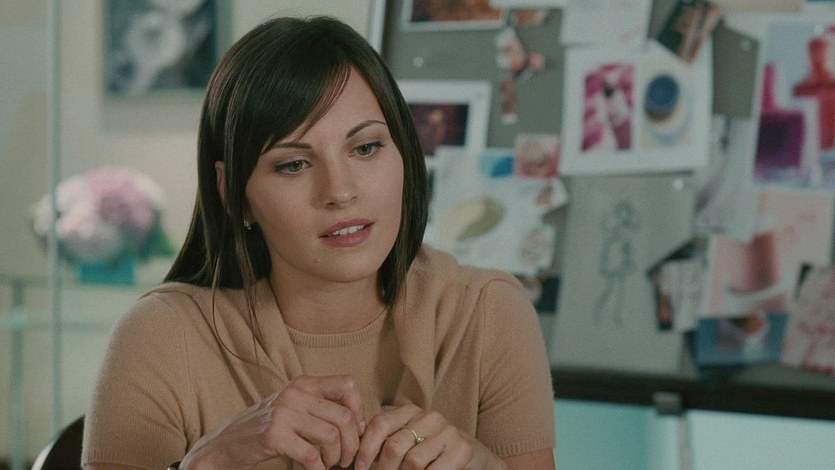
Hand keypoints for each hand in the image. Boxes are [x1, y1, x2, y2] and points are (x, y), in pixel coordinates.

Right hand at [180, 375, 365, 469]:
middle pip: (344, 416)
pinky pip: (311, 454)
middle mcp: (295, 393)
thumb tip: (362, 423)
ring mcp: (283, 413)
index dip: (359, 409)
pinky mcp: (273, 435)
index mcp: (304, 383)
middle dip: (352, 443)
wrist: (228, 442)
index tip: (357, 430)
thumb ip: (323, 408)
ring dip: (335, 457)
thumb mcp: (296, 407)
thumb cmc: (270, 427)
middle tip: (346, 459)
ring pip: (331, 436)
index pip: (347, 384)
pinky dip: (318, 468)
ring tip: (329, 464)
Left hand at [354, 403, 505, 469]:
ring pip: (413, 461)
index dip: (366, 448)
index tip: (359, 467)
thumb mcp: (406, 440)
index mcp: (410, 411)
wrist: (471, 455)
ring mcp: (448, 431)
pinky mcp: (462, 449)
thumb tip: (356, 455)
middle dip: (383, 468)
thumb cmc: (429, 451)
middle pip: (395, 445)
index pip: (380, 424)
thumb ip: (384, 442)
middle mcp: (430, 416)